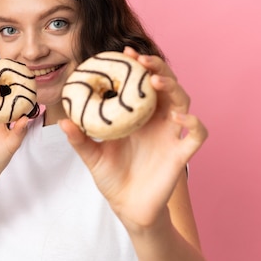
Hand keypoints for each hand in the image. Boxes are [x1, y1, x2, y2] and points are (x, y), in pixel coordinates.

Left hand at [59, 47, 207, 230]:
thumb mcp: (91, 156)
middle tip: (141, 61)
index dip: (139, 65)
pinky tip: (179, 119)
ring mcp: (171, 136)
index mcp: (138, 116)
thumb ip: (79, 139)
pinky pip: (197, 135)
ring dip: (174, 88)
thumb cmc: (111, 178)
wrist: (127, 208)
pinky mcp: (181, 155)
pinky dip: (194, 123)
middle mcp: (157, 121)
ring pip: (183, 103)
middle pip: (167, 85)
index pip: (143, 82)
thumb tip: (62, 121)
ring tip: (155, 82)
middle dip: (158, 68)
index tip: (126, 53)